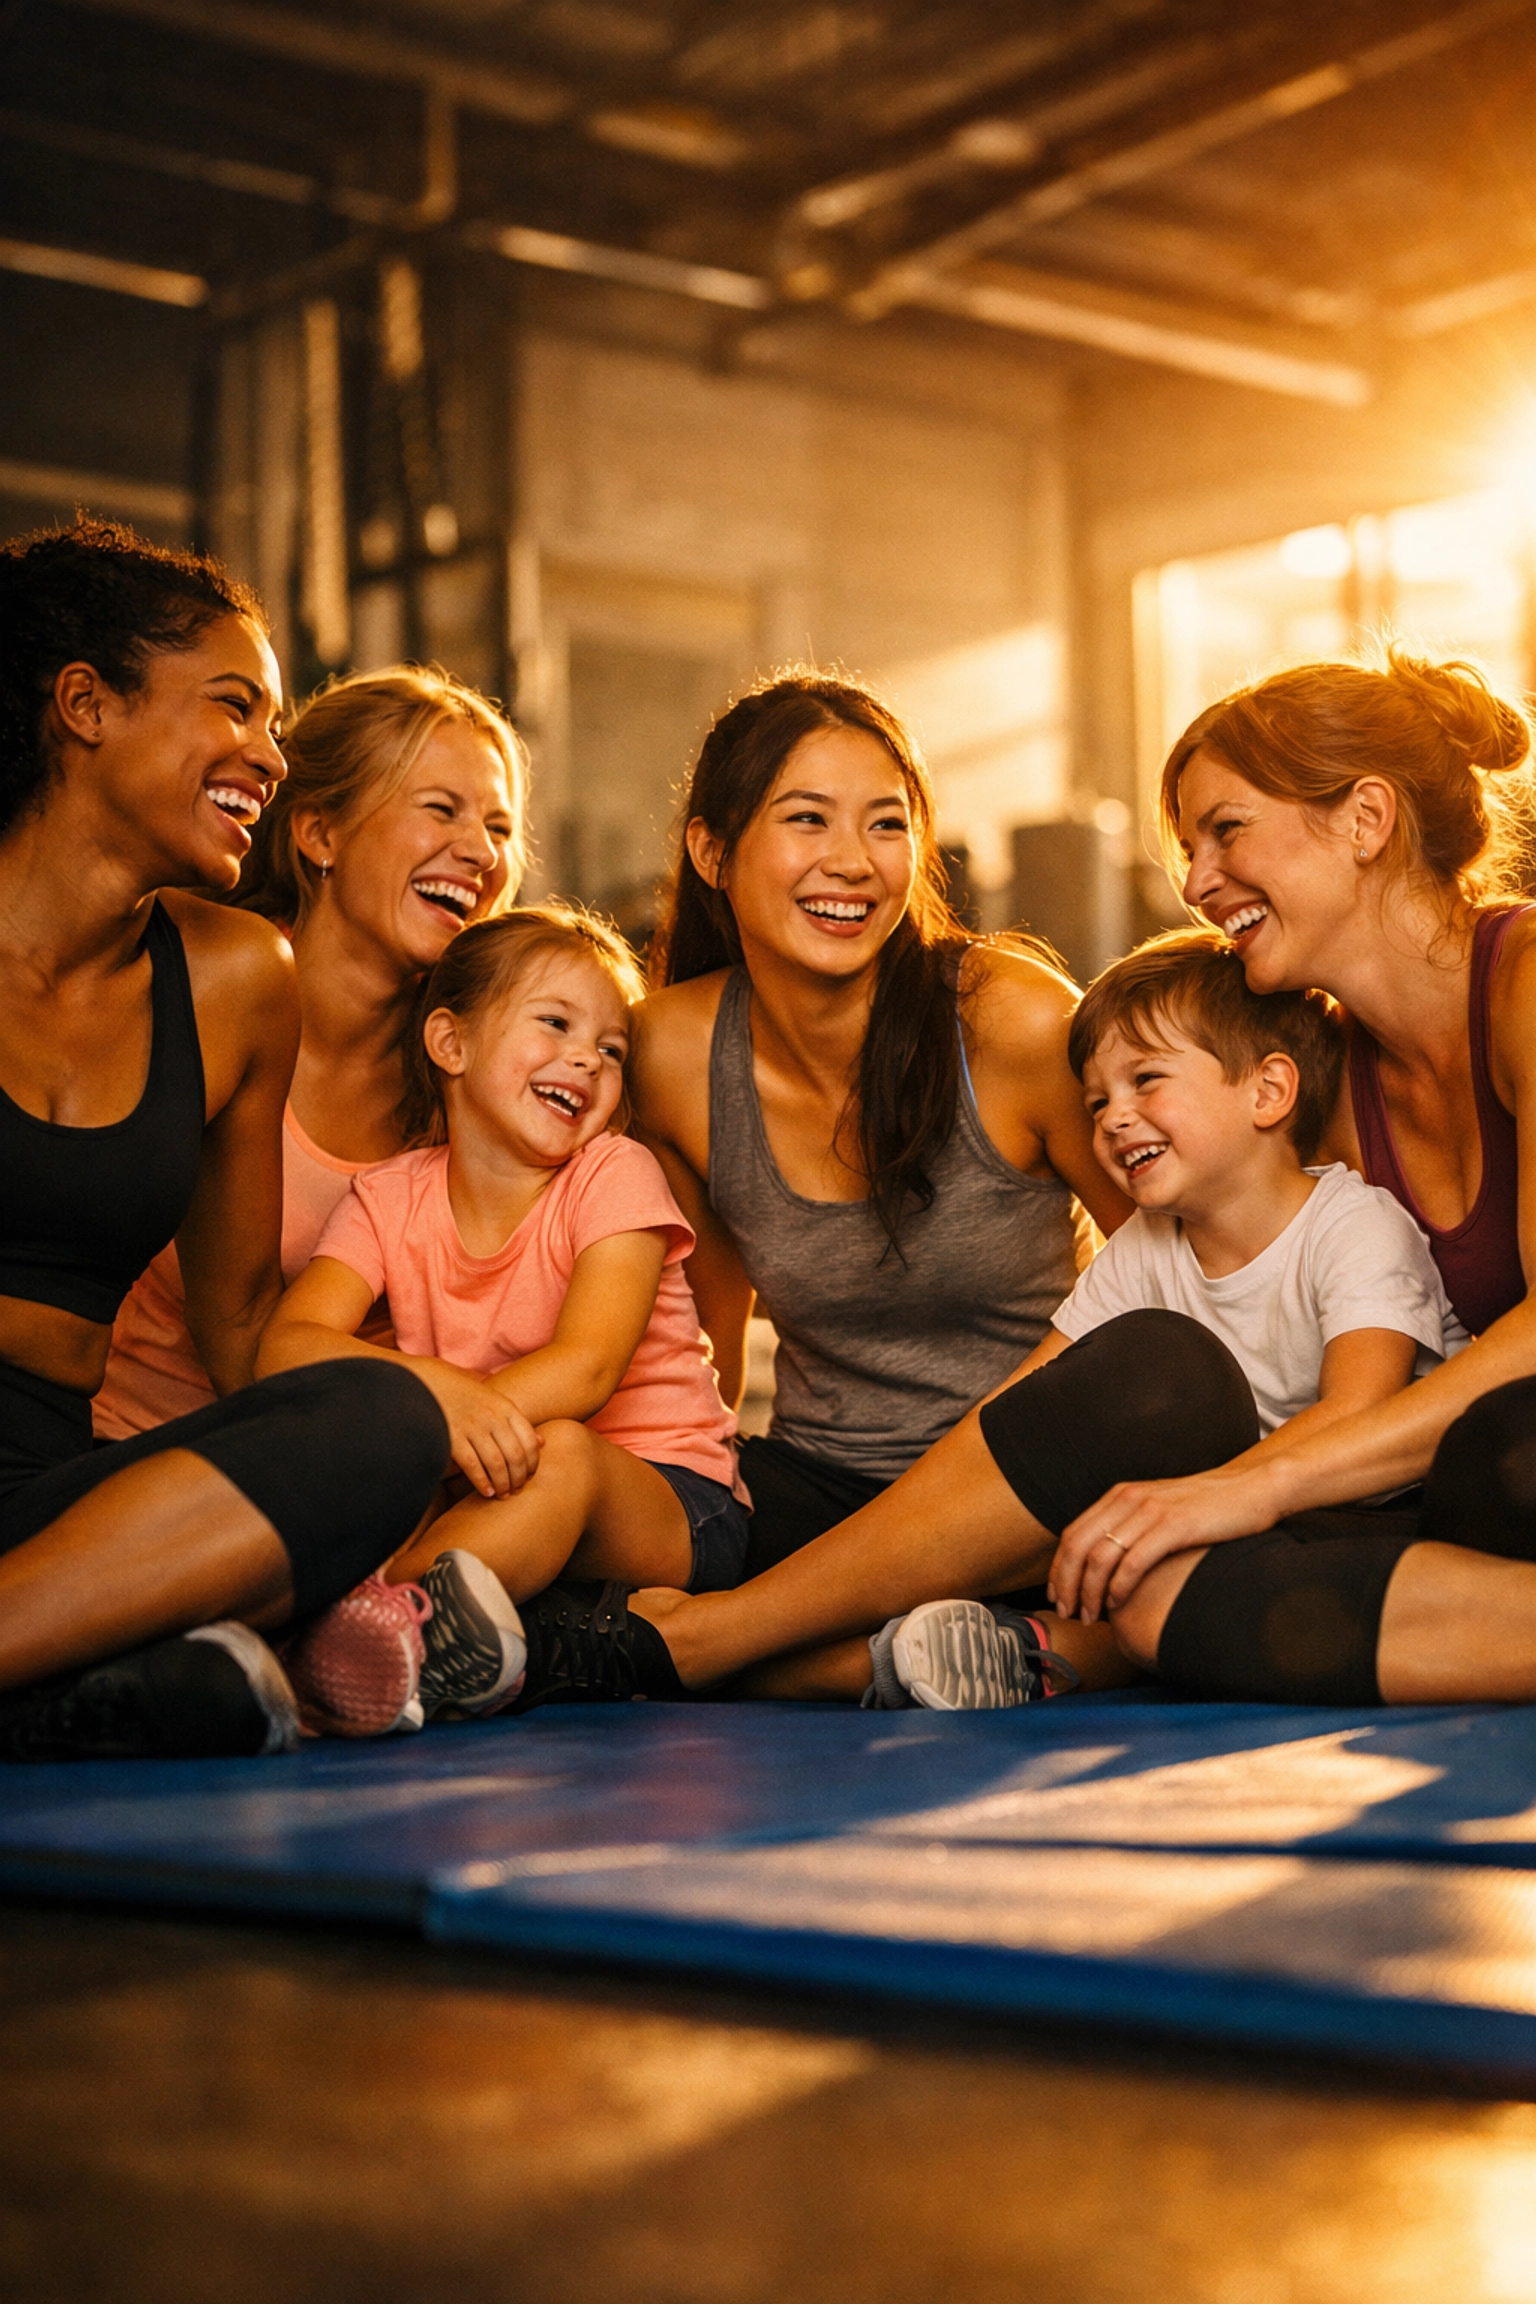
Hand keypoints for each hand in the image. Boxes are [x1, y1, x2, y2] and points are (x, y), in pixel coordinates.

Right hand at [420, 1363, 542, 1499]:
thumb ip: (517, 1422)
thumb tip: (542, 1442)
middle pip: (516, 1456)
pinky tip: (486, 1492)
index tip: (530, 1477)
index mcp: (506, 1407)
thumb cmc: (463, 1395)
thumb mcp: (494, 1401)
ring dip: (502, 1484)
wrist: (425, 1381)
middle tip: (516, 1490)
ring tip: (503, 1495)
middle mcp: (491, 1416)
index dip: (533, 1464)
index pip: (530, 1441)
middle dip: (519, 1478)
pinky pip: (472, 1465)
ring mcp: (471, 1426)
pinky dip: (481, 1482)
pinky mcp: (451, 1437)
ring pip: (496, 1464)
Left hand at [1049, 1466, 1274, 1621]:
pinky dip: (1119, 1587)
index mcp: (1120, 1496)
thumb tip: (1106, 1569)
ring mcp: (1151, 1511)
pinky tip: (1118, 1604)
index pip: (1072, 1534)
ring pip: (1100, 1557)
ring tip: (1090, 1617)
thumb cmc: (1208, 1509)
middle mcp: (1129, 1499)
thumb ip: (1132, 1529)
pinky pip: (1134, 1561)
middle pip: (1077, 1546)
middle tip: (1066, 1614)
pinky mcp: (1174, 1525)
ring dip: (1089, 1592)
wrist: (1253, 1489)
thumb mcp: (1159, 1511)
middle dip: (1065, 1585)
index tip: (1056, 1597)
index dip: (1058, 1569)